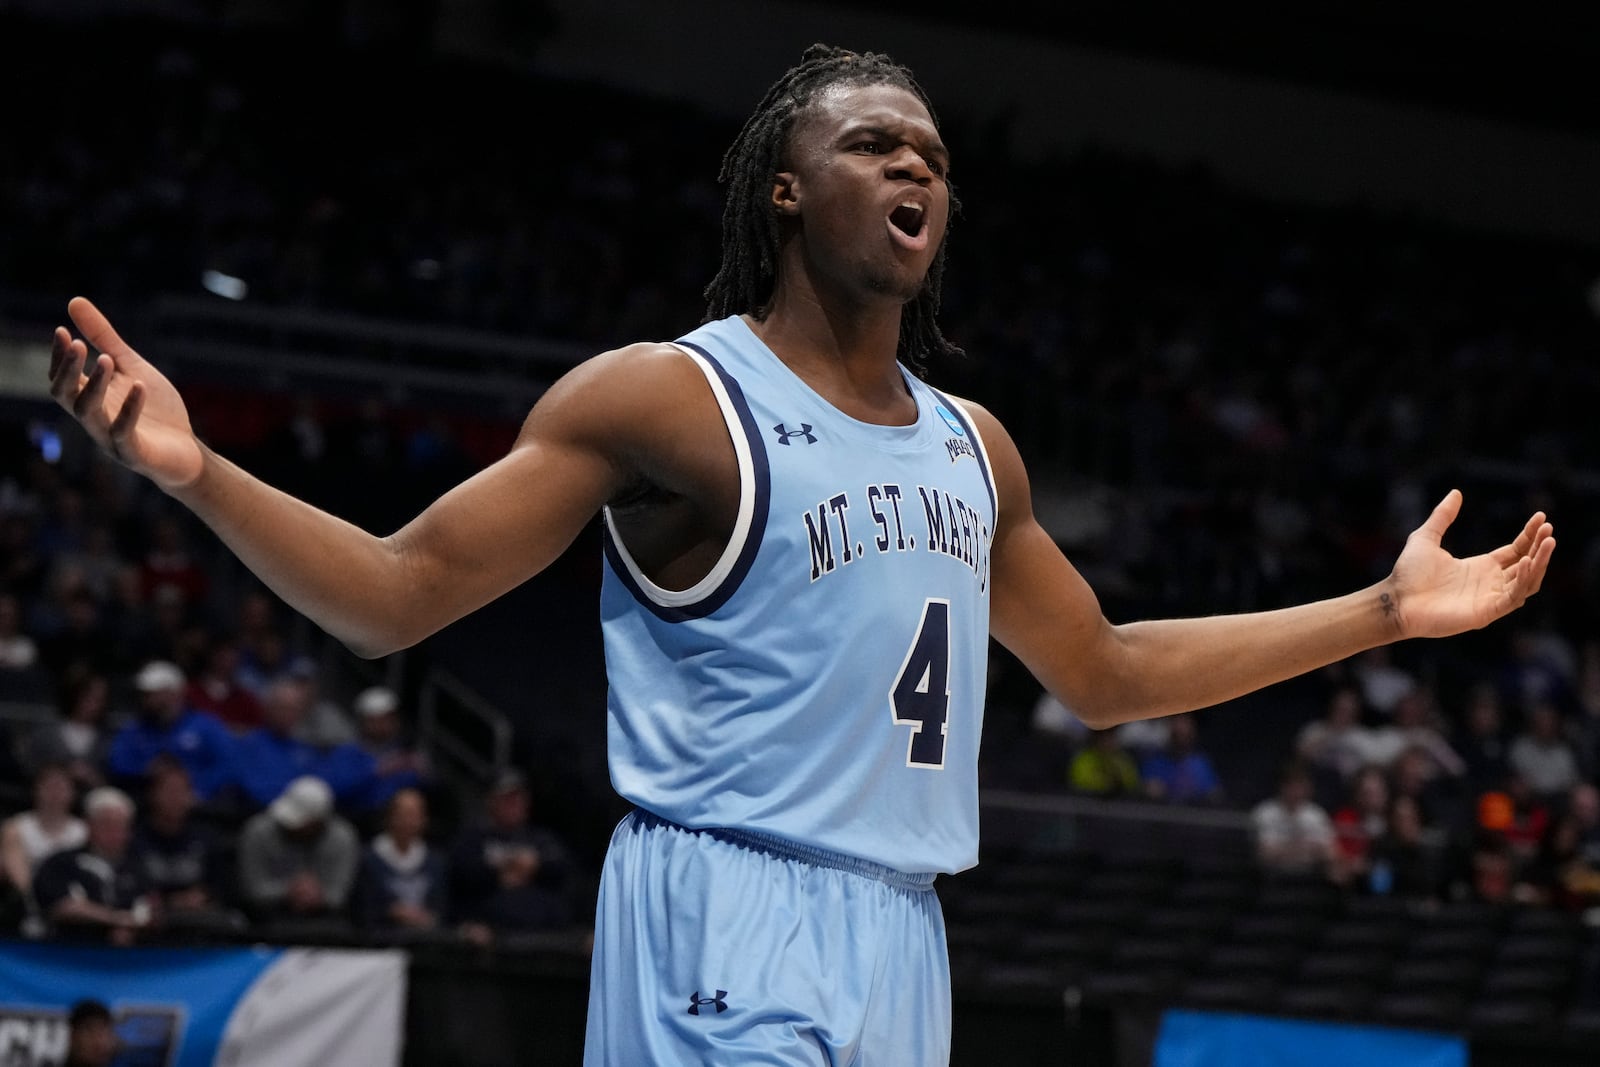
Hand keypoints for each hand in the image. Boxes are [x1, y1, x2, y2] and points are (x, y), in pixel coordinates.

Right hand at [49, 297, 204, 489]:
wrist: (187, 452)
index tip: (63, 331)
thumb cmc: (157, 410)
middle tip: (76, 343)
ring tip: (107, 359)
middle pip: (66, 395)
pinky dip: (130, 409)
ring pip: (88, 413)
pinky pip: (123, 433)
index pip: (63, 378)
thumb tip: (74, 301)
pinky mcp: (133, 453)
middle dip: (68, 370)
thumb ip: (105, 340)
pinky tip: (138, 386)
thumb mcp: (132, 368)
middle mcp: (94, 419)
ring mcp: (110, 438)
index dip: (60, 357)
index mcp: (91, 399)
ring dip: (95, 385)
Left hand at [1386, 490, 1554, 639]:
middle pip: (1527, 564)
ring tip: (1548, 542)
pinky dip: (1523, 580)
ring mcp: (1490, 599)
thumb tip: (1456, 492)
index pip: (1516, 550)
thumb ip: (1443, 516)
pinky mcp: (1486, 612)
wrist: (1395, 600)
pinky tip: (1526, 561)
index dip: (1530, 535)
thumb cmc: (1408, 574)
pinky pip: (1513, 597)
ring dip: (1539, 562)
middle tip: (1549, 529)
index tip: (1541, 517)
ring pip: (1527, 581)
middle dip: (1540, 547)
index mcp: (1480, 567)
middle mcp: (1489, 583)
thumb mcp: (1426, 537)